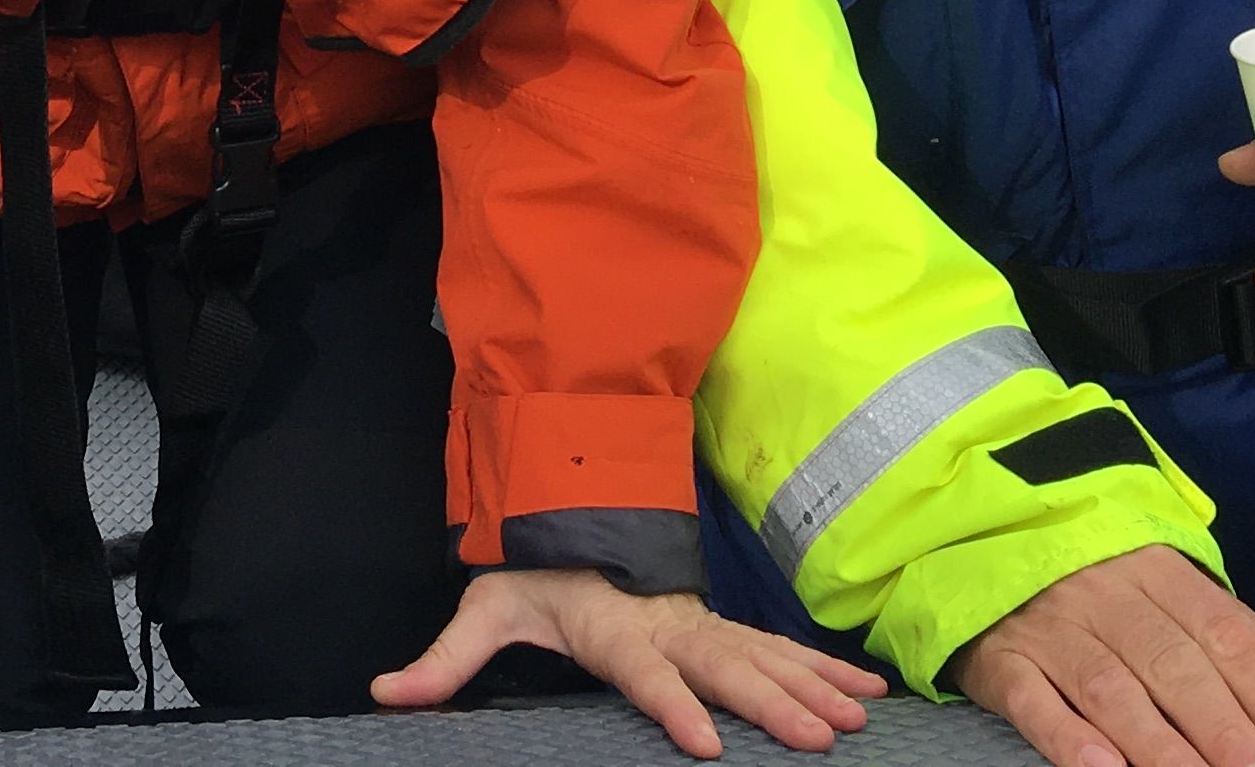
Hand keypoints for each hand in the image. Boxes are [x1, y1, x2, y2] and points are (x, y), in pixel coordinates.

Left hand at [374, 566, 883, 758]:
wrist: (568, 512)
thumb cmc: (531, 572)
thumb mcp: (483, 609)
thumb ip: (443, 660)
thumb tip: (386, 694)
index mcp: (613, 626)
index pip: (645, 671)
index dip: (674, 705)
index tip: (706, 745)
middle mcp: (668, 624)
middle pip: (725, 667)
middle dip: (772, 704)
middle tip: (818, 741)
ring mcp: (700, 623)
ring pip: (763, 656)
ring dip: (812, 688)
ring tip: (856, 721)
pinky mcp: (719, 628)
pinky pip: (777, 648)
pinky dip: (825, 669)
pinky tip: (868, 694)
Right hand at [951, 545, 1254, 766]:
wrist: (983, 541)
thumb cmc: (1094, 581)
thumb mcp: (1158, 582)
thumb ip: (1217, 628)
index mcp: (1158, 571)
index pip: (1226, 637)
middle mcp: (1106, 594)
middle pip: (1175, 666)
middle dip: (1226, 734)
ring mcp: (1051, 627)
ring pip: (1112, 690)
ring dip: (1161, 749)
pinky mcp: (1002, 659)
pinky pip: (1034, 700)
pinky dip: (1070, 739)